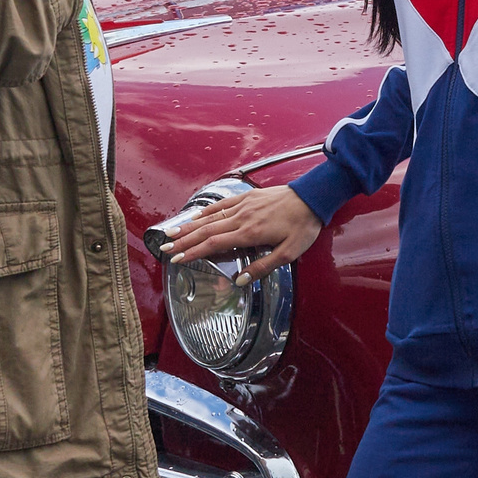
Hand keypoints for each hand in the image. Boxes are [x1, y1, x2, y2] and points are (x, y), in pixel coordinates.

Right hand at [158, 184, 322, 285]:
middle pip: (205, 231)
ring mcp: (242, 205)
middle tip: (165, 248)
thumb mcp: (289, 253)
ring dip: (189, 226)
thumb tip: (241, 280)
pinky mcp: (246, 197)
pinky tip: (195, 216)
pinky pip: (220, 204)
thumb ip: (263, 267)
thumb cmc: (303, 226)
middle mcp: (242, 218)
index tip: (177, 259)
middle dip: (183, 241)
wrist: (312, 197)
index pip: (214, 244)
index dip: (193, 252)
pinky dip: (205, 211)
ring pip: (209, 217)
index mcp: (250, 233)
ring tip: (171, 233)